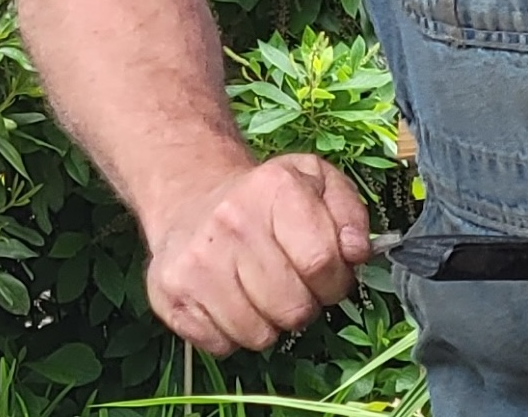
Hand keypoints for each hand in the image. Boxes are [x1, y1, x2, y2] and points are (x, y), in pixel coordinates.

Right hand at [145, 154, 371, 354]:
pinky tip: (228, 301)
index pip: (322, 263)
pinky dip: (230, 334)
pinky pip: (221, 345)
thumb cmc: (264, 200)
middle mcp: (230, 221)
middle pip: (293, 308)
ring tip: (258, 292)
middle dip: (302, 306)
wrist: (190, 198)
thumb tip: (358, 251)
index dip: (334, 281)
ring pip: (258, 335)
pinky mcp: (170, 291)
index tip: (324, 275)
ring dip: (267, 323)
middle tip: (290, 285)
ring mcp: (195, 259)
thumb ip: (349, 212)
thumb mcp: (315, 183)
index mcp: (273, 188)